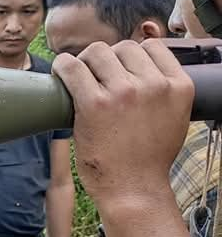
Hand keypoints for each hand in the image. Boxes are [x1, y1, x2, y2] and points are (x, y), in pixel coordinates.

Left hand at [52, 39, 192, 209]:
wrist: (133, 189)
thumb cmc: (147, 159)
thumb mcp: (174, 118)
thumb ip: (163, 92)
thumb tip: (142, 71)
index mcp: (178, 86)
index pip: (151, 47)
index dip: (131, 56)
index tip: (118, 69)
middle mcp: (153, 85)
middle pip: (122, 47)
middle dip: (106, 60)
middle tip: (94, 79)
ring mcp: (124, 92)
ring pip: (97, 52)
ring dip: (84, 61)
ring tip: (78, 78)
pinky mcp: (94, 103)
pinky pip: (72, 68)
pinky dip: (62, 66)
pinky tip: (59, 73)